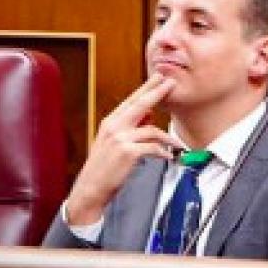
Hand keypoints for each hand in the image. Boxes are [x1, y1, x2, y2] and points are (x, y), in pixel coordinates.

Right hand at [65, 74, 181, 225]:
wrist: (90, 189)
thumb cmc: (103, 167)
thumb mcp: (113, 142)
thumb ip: (130, 127)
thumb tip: (149, 113)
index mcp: (110, 123)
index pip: (131, 101)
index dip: (146, 88)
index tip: (159, 78)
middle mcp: (114, 127)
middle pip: (140, 105)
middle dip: (157, 92)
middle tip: (171, 83)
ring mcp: (120, 139)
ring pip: (152, 129)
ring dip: (167, 138)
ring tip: (177, 144)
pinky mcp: (128, 152)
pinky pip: (153, 147)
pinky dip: (163, 152)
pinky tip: (168, 156)